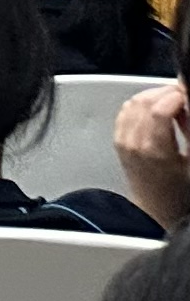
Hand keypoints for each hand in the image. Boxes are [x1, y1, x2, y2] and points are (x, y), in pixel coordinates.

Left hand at [115, 81, 189, 225]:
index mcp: (154, 150)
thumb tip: (188, 104)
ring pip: (134, 102)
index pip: (158, 109)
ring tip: (175, 105)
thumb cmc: (179, 191)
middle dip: (167, 93)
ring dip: (155, 96)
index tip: (188, 94)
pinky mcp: (118, 138)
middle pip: (145, 101)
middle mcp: (133, 142)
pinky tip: (158, 112)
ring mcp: (123, 140)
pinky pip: (127, 110)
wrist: (156, 208)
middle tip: (185, 97)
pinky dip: (142, 104)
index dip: (176, 95)